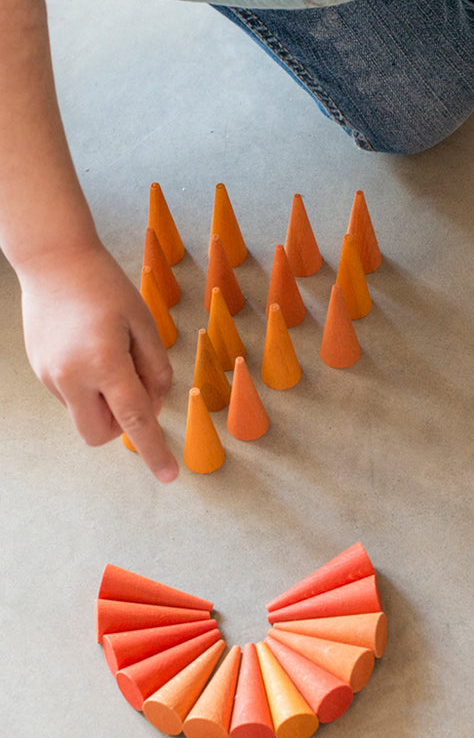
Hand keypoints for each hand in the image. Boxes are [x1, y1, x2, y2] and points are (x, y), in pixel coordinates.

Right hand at [19, 242, 178, 481]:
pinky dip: (90, 387)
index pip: (135, 421)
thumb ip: (156, 371)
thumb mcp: (144, 325)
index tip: (169, 476)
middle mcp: (71, 377)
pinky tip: (91, 349)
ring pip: (85, 415)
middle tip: (136, 388)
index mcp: (104, 364)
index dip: (154, 451)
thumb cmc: (106, 289)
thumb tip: (154, 408)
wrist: (53, 260)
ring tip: (110, 352)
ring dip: (105, 402)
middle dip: (122, 426)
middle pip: (100, 434)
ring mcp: (50, 376)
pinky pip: (72, 397)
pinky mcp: (40, 371)